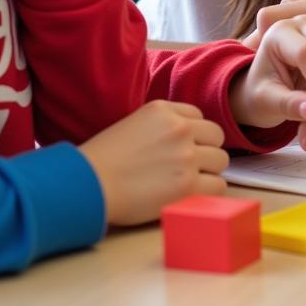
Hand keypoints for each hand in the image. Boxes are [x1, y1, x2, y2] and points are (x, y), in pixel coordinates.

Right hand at [79, 100, 228, 225]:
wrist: (84, 187)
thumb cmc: (102, 161)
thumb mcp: (133, 125)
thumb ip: (163, 125)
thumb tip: (188, 137)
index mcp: (164, 110)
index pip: (198, 117)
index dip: (191, 135)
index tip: (177, 150)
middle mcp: (179, 128)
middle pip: (215, 137)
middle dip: (204, 151)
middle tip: (185, 167)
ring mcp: (186, 156)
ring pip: (220, 160)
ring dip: (208, 171)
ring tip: (184, 182)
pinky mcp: (188, 184)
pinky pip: (219, 186)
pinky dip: (207, 192)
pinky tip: (189, 195)